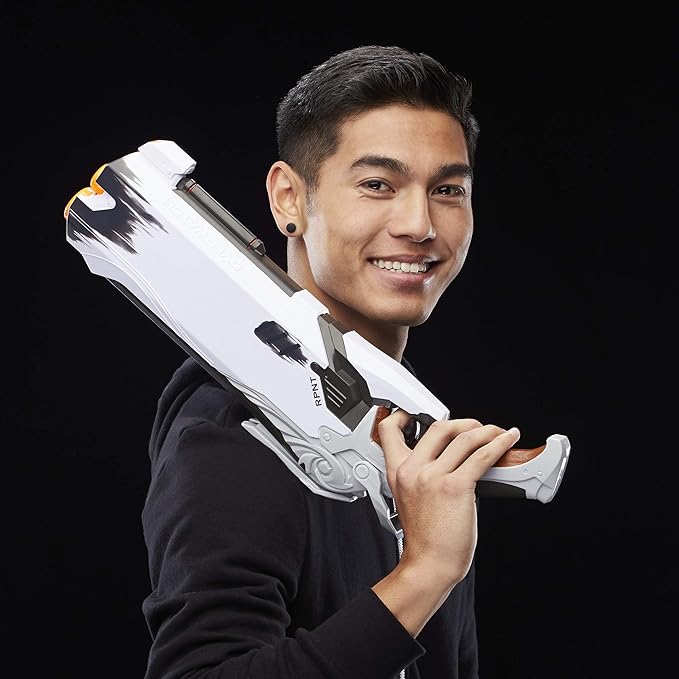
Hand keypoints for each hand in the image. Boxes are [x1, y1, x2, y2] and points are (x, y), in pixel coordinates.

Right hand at [378, 410, 520, 588]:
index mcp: (398, 472)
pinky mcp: (456, 487)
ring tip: (497, 433)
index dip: (403, 415)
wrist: (428, 565)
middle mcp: (413, 470)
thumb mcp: (409, 498)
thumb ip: (420, 475)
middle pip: (438, 427)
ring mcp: (433, 477)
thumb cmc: (424, 539)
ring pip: (464, 437)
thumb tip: (449, 459)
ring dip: (486, 430)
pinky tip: (506, 440)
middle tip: (476, 427)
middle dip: (463, 422)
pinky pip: (481, 456)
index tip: (420, 414)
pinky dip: (498, 443)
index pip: (389, 430)